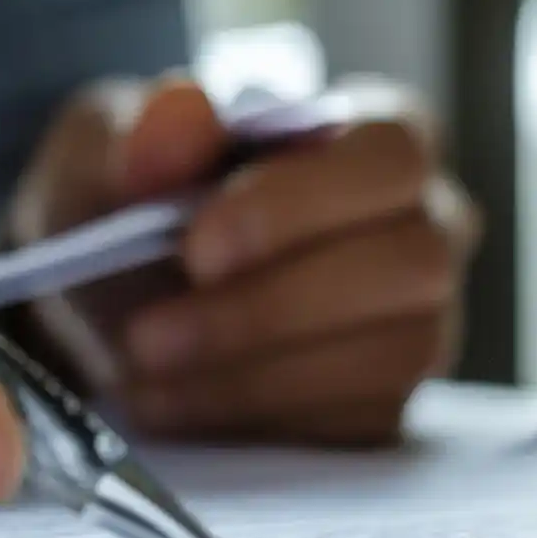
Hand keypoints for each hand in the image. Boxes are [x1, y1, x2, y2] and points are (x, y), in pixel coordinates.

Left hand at [10, 75, 478, 444]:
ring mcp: (422, 320)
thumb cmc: (132, 202)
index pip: (392, 152)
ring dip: (253, 371)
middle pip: (409, 262)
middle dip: (271, 306)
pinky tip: (173, 402)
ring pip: (386, 356)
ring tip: (145, 368)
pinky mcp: (390, 402)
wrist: (112, 302)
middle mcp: (428, 224)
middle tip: (151, 332)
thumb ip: (141, 130)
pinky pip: (354, 424)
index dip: (302, 201)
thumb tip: (184, 113)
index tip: (198, 246)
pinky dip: (254, 418)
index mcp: (382, 133)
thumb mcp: (108, 150)